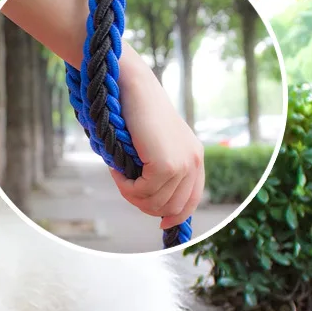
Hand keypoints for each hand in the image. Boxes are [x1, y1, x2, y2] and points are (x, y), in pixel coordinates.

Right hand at [113, 45, 204, 229]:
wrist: (130, 87)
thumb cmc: (134, 113)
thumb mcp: (152, 145)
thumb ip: (157, 169)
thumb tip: (149, 201)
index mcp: (194, 157)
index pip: (191, 200)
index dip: (176, 215)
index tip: (161, 223)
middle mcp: (194, 161)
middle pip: (171, 207)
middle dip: (144, 204)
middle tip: (124, 187)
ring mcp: (183, 164)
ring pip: (155, 203)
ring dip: (131, 194)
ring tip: (119, 174)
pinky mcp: (168, 165)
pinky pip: (143, 192)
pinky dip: (125, 186)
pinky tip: (117, 169)